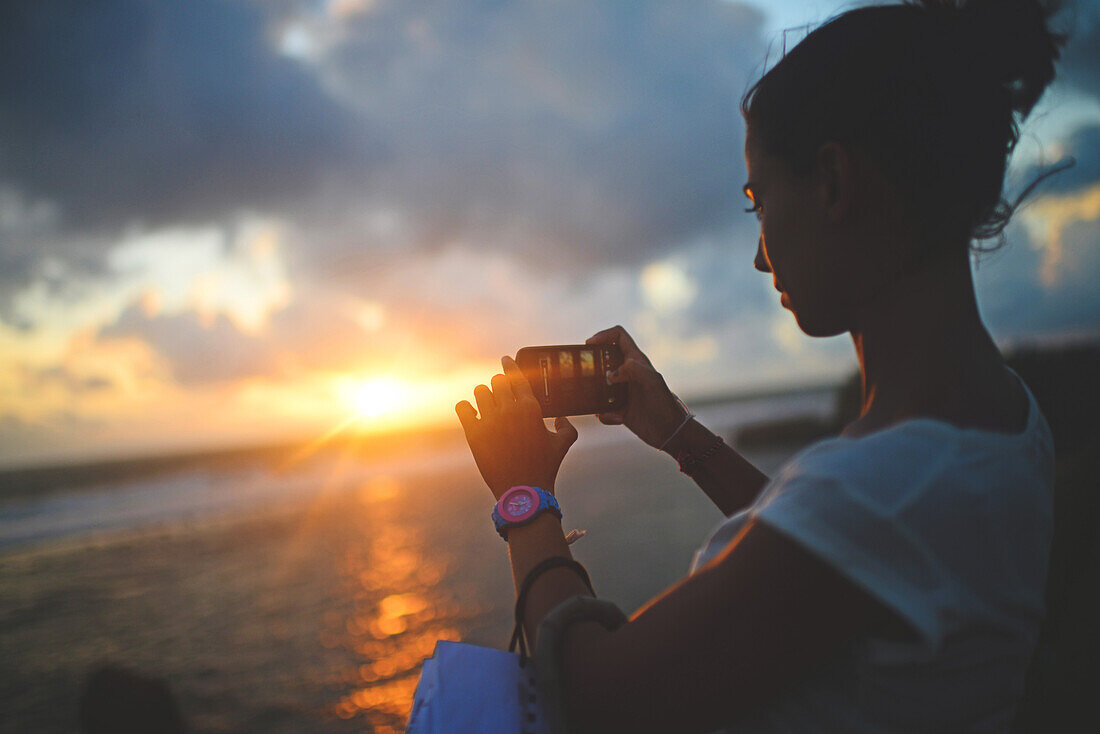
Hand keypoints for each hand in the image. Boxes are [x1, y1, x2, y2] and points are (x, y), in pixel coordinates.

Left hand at [456, 355, 578, 499]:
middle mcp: (509, 410)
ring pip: (480, 392)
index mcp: (530, 407)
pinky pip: (462, 408)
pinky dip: (466, 408)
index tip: (505, 359)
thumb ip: (567, 427)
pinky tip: (470, 414)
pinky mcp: (474, 434)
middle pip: (497, 382)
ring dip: (484, 396)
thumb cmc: (545, 467)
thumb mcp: (562, 445)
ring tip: (487, 406)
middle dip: (500, 387)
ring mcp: (490, 421)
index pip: (517, 376)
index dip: (510, 365)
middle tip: (500, 396)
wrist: (524, 491)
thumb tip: (562, 419)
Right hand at [586, 325, 689, 450]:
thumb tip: (611, 374)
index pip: (619, 337)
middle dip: (592, 365)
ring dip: (595, 394)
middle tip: (584, 374)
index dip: (603, 335)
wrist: (671, 432)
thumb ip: (633, 369)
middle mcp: (628, 374)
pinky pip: (603, 409)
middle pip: (604, 359)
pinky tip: (616, 418)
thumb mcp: (653, 381)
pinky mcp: (620, 409)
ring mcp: (623, 391)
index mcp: (636, 362)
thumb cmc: (665, 405)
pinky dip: (605, 415)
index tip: (589, 344)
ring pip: (599, 385)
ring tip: (598, 401)